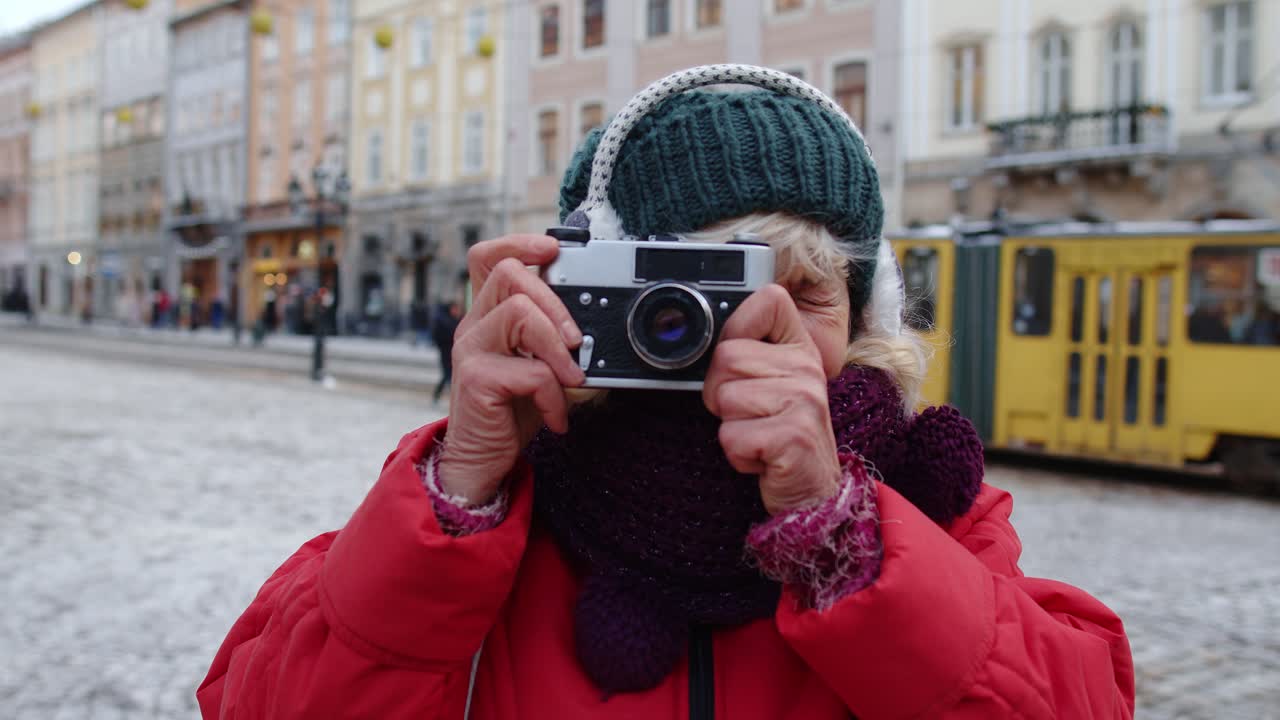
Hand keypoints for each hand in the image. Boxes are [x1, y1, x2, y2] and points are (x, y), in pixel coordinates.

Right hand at [437, 235, 584, 504]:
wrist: (482, 462)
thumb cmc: (511, 411)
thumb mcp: (536, 366)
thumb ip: (551, 340)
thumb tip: (592, 327)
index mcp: (488, 315)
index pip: (488, 257)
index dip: (519, 243)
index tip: (553, 249)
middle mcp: (474, 325)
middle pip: (509, 274)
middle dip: (554, 301)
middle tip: (575, 341)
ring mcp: (471, 349)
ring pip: (520, 311)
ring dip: (557, 346)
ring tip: (571, 379)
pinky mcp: (476, 379)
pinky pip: (530, 370)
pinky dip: (553, 395)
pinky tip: (555, 417)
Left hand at [703, 284, 842, 514]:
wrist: (811, 493)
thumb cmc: (779, 437)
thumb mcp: (771, 386)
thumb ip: (748, 354)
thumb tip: (700, 331)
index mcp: (800, 348)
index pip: (769, 300)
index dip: (738, 327)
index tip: (741, 364)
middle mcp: (807, 368)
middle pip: (726, 356)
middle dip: (721, 393)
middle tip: (750, 416)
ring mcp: (804, 400)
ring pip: (724, 398)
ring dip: (730, 427)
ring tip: (758, 436)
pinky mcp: (793, 436)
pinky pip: (732, 436)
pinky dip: (737, 454)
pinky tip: (762, 458)